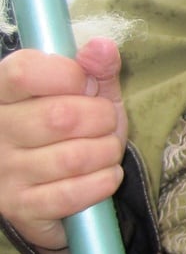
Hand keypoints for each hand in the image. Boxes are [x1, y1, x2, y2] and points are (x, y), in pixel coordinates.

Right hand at [0, 38, 127, 253]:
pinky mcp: (18, 207)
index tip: (86, 84)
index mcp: (2, 91)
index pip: (24, 71)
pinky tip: (104, 174)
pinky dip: (103, 182)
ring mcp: (2, 171)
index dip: (69, 75)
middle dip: (102, 118)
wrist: (55, 180)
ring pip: (73, 158)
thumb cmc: (72, 124)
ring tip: (105, 149)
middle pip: (60, 117)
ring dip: (107, 152)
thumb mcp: (87, 90)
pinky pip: (71, 195)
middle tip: (105, 122)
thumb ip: (95, 66)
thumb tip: (103, 46)